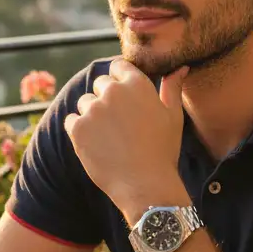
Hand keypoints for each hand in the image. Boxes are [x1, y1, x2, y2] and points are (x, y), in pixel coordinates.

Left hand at [63, 59, 188, 215]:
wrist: (145, 185)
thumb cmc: (163, 150)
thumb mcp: (173, 116)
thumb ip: (172, 88)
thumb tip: (180, 67)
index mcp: (137, 84)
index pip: (118, 66)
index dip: (120, 79)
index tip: (125, 98)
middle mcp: (113, 92)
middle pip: (100, 84)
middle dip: (107, 98)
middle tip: (121, 124)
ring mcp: (93, 110)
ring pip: (85, 102)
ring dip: (93, 114)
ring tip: (111, 138)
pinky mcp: (77, 128)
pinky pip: (72, 120)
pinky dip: (80, 130)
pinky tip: (97, 145)